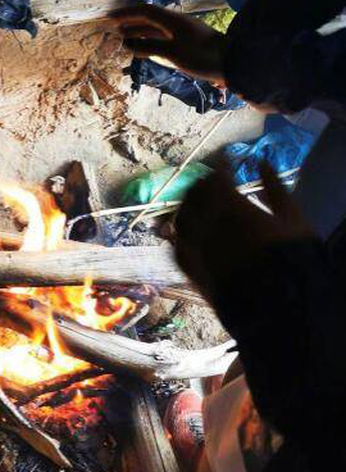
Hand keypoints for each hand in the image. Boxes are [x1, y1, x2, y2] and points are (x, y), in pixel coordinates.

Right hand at [108, 5, 227, 83]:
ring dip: (139, 32)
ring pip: (156, 29)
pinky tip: (144, 49)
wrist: (233, 64)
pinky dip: (150, 42)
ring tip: (124, 38)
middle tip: (113, 28)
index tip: (110, 17)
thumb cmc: (202, 57)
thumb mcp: (172, 53)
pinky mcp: (187, 44)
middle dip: (130, 22)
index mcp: (173, 20)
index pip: (145, 11)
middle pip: (149, 19)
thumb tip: (127, 44)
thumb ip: (149, 47)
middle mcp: (176, 23)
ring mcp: (182, 34)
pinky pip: (162, 39)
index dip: (126, 13)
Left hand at [174, 161, 312, 305]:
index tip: (225, 162)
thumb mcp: (294, 220)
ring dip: (187, 206)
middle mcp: (208, 227)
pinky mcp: (193, 274)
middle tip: (211, 182)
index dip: (220, 168)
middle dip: (202, 185)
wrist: (283, 309)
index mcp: (232, 210)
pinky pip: (176, 249)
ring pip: (181, 220)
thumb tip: (263, 163)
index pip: (216, 179)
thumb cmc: (293, 261)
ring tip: (197, 203)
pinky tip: (184, 232)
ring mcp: (196, 251)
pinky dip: (179, 236)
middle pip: (194, 196)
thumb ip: (276, 189)